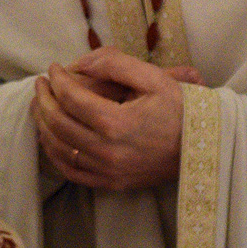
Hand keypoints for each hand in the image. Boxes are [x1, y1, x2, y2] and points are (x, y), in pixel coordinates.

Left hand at [31, 47, 195, 192]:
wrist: (205, 148)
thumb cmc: (181, 109)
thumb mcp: (153, 77)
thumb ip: (114, 64)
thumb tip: (79, 63)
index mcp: (117, 123)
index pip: (71, 98)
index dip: (56, 80)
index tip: (53, 68)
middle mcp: (108, 151)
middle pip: (59, 123)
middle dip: (44, 100)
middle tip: (41, 83)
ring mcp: (108, 172)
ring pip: (60, 149)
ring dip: (44, 125)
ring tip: (41, 105)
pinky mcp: (112, 183)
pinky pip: (72, 172)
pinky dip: (55, 153)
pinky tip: (51, 137)